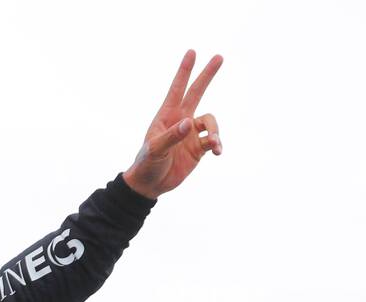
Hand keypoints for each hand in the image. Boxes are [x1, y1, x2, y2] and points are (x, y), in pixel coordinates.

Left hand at [123, 50, 223, 199]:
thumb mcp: (154, 150)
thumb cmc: (146, 164)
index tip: (192, 52)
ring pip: (211, 122)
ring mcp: (191, 134)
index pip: (177, 89)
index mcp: (167, 116)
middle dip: (207, 75)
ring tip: (214, 144)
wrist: (150, 184)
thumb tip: (189, 123)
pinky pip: (213, 141)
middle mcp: (181, 120)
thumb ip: (171, 136)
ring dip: (215, 131)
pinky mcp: (198, 148)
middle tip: (219, 57)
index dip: (184, 71)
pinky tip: (217, 152)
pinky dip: (217, 144)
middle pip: (197, 92)